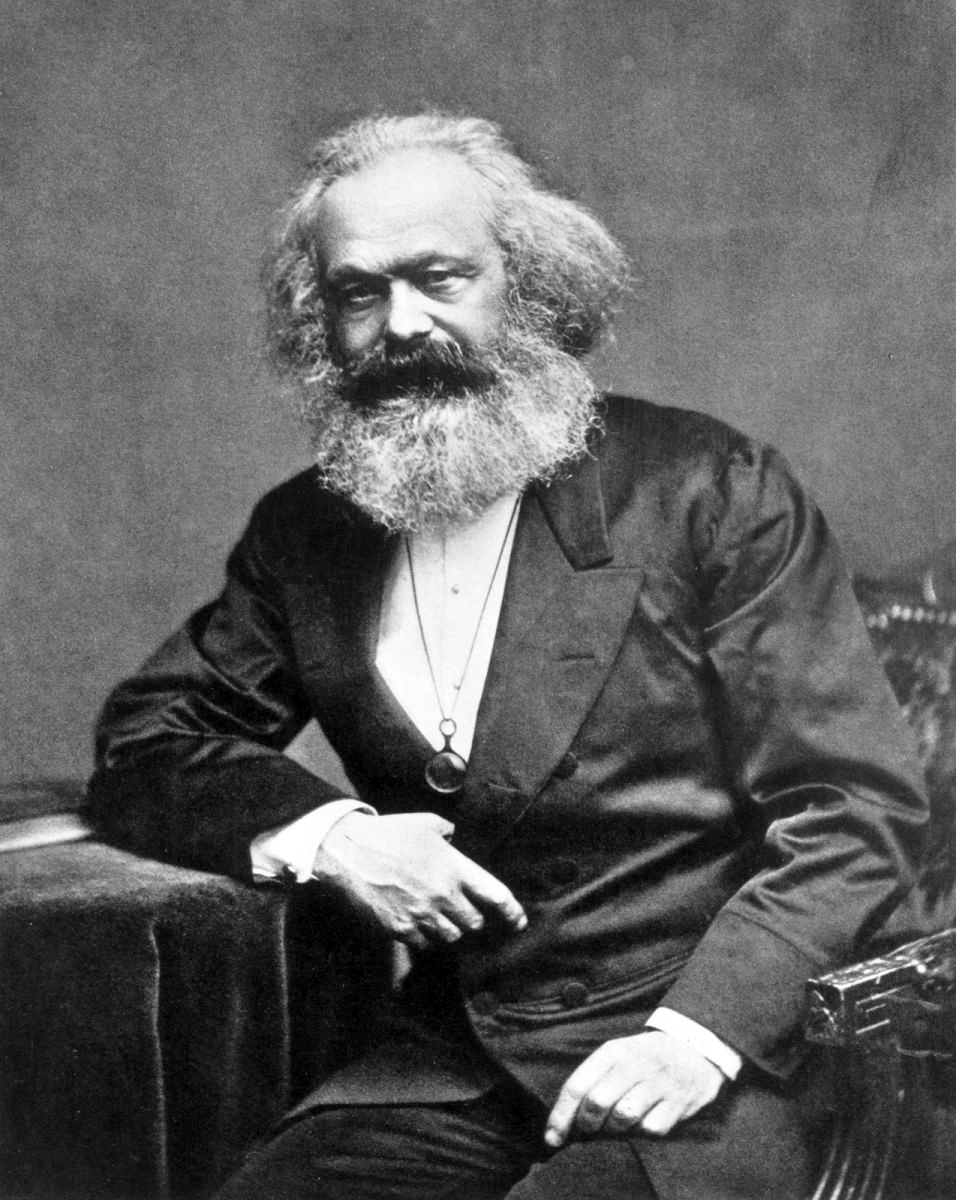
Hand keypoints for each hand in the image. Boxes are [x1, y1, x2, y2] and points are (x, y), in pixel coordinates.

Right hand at [313, 811, 526, 949]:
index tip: (518, 922)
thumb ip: (449, 833)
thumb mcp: (427, 822)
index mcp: (454, 867)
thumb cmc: (388, 833)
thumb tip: (456, 840)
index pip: (495, 895)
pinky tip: (416, 921)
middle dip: (471, 917)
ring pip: (451, 936)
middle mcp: (442, 894)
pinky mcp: (400, 928)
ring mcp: (421, 914)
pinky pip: (424, 944)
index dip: (512, 912)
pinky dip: (425, 937)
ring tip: (437, 914)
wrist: (347, 852)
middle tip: (460, 908)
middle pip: (474, 922)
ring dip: (449, 928)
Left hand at [544, 1031, 724, 1145]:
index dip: (560, 1116)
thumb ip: (594, 1080)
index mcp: (612, 1051)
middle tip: (589, 1131)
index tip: (551, 1139)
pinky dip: (643, 1133)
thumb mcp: (617, 1054)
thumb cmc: (645, 1057)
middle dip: (587, 1125)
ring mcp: (658, 1082)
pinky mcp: (679, 1101)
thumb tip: (566, 1120)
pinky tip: (644, 1124)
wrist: (694, 1046)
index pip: (577, 1085)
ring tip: (616, 1126)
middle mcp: (633, 1064)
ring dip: (615, 1130)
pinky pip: (652, 1129)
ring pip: (623, 1116)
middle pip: (597, 1102)